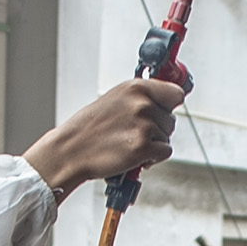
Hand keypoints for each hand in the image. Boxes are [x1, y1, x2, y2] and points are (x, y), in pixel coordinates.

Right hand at [24, 77, 187, 198]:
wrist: (71, 150)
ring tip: (129, 143)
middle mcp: (142, 104)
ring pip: (167, 137)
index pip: (176, 93)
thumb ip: (141, 97)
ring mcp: (144, 126)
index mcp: (135, 88)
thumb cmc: (89, 128)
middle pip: (171, 119)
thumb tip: (167, 99)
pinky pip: (164, 152)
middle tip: (133, 133)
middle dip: (157, 129)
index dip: (171, 104)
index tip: (169, 108)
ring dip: (153, 144)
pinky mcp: (143, 147)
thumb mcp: (115, 99)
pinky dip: (153, 158)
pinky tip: (135, 156)